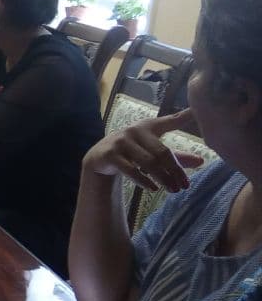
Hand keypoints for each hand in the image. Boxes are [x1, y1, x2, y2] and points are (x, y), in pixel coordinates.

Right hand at [82, 108, 201, 192]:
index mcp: (148, 127)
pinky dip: (143, 180)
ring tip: (173, 190)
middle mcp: (135, 131)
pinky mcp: (110, 155)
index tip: (197, 110)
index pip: (169, 121)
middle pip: (161, 152)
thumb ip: (176, 156)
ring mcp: (121, 142)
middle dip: (175, 170)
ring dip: (162, 178)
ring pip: (148, 162)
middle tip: (185, 186)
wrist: (99, 157)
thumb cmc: (132, 152)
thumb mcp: (152, 151)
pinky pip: (130, 170)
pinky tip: (154, 189)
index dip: (184, 116)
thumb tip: (202, 162)